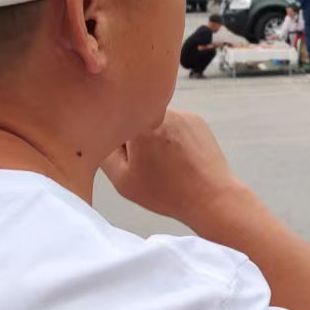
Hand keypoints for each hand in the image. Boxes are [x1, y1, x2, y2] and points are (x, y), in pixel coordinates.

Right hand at [100, 110, 247, 227]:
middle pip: (134, 121)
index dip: (116, 146)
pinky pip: (174, 125)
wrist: (213, 197)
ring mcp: (182, 114)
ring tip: (167, 165)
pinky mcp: (196, 120)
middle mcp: (161, 112)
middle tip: (148, 166)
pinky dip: (173, 139)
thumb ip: (103, 154)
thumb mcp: (123, 180)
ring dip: (155, 139)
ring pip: (155, 123)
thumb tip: (96, 136)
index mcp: (140, 126)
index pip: (113, 125)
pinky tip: (180, 160)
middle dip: (136, 141)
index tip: (128, 162)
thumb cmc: (168, 193)